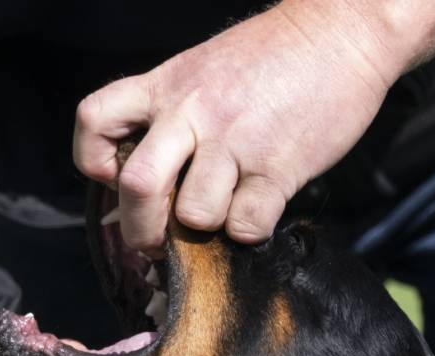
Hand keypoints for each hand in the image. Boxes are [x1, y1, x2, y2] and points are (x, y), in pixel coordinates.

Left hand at [73, 0, 434, 251]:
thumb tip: (161, 172)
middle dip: (141, 230)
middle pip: (137, 186)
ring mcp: (236, 141)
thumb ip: (175, 110)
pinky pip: (247, 224)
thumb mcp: (205, 67)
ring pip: (194, 214)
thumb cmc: (274, 55)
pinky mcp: (279, 167)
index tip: (113, 176)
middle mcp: (193, 113)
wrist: (341, 33)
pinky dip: (250, 231)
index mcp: (166, 85)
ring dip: (206, 229)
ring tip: (224, 213)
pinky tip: (260, 210)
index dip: (92, 160)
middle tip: (155, 243)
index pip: (94, 120)